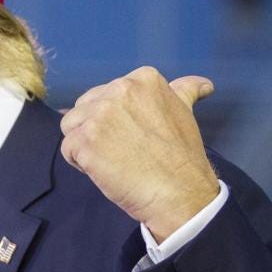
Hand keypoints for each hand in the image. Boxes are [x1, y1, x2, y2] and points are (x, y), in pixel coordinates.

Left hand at [59, 67, 218, 241]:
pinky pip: (67, 149)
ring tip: (111, 160)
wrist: (179, 193)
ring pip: (71, 126)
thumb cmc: (182, 157)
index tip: (134, 134)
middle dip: (96, 129)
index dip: (114, 118)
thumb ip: (184, 92)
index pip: (106, 93)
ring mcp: (99, 115)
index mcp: (142, 79)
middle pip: (84, 107)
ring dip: (85, 145)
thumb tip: (203, 84)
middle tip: (122, 150)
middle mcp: (118, 90)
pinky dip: (80, 163)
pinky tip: (104, 170)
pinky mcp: (84, 140)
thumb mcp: (185, 113)